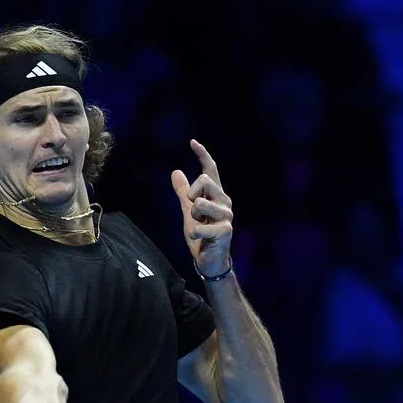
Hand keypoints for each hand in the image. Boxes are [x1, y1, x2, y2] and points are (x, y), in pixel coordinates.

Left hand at [171, 139, 233, 276]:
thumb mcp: (188, 211)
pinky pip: (198, 226)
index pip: (211, 170)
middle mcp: (225, 201)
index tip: (192, 142)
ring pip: (199, 203)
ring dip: (192, 219)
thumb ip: (183, 193)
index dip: (202, 155)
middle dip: (191, 195)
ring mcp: (227, 215)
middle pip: (204, 180)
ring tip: (199, 229)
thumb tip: (175, 172)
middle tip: (194, 213)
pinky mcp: (226, 230)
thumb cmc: (201, 234)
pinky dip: (194, 234)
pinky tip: (201, 239)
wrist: (209, 260)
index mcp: (216, 195)